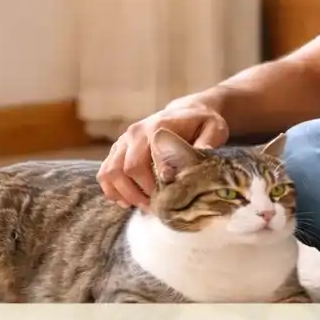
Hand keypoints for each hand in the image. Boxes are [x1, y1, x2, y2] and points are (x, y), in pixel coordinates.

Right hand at [97, 100, 228, 207]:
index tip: (168, 197)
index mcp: (158, 127)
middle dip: (140, 193)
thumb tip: (201, 156)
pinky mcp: (118, 149)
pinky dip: (112, 190)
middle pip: (126, 169)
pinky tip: (127, 201)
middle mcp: (136, 133)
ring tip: (143, 206)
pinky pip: (105, 172)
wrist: (186, 111)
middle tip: (157, 208)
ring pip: (110, 172)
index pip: (149, 158)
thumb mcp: (214, 128)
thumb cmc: (201, 122)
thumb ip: (208, 141)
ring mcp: (124, 141)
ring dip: (124, 194)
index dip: (155, 181)